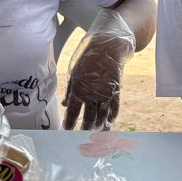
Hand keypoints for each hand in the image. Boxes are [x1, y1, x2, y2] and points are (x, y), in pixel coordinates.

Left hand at [62, 10, 135, 129]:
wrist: (107, 45)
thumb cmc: (86, 57)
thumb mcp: (73, 72)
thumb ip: (70, 91)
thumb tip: (65, 105)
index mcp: (78, 90)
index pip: (73, 113)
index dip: (70, 124)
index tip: (67, 131)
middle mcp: (92, 95)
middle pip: (88, 118)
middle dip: (85, 128)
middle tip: (82, 134)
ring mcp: (105, 94)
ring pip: (102, 116)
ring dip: (99, 125)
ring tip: (96, 131)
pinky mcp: (116, 90)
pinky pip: (115, 107)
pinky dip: (112, 116)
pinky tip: (110, 121)